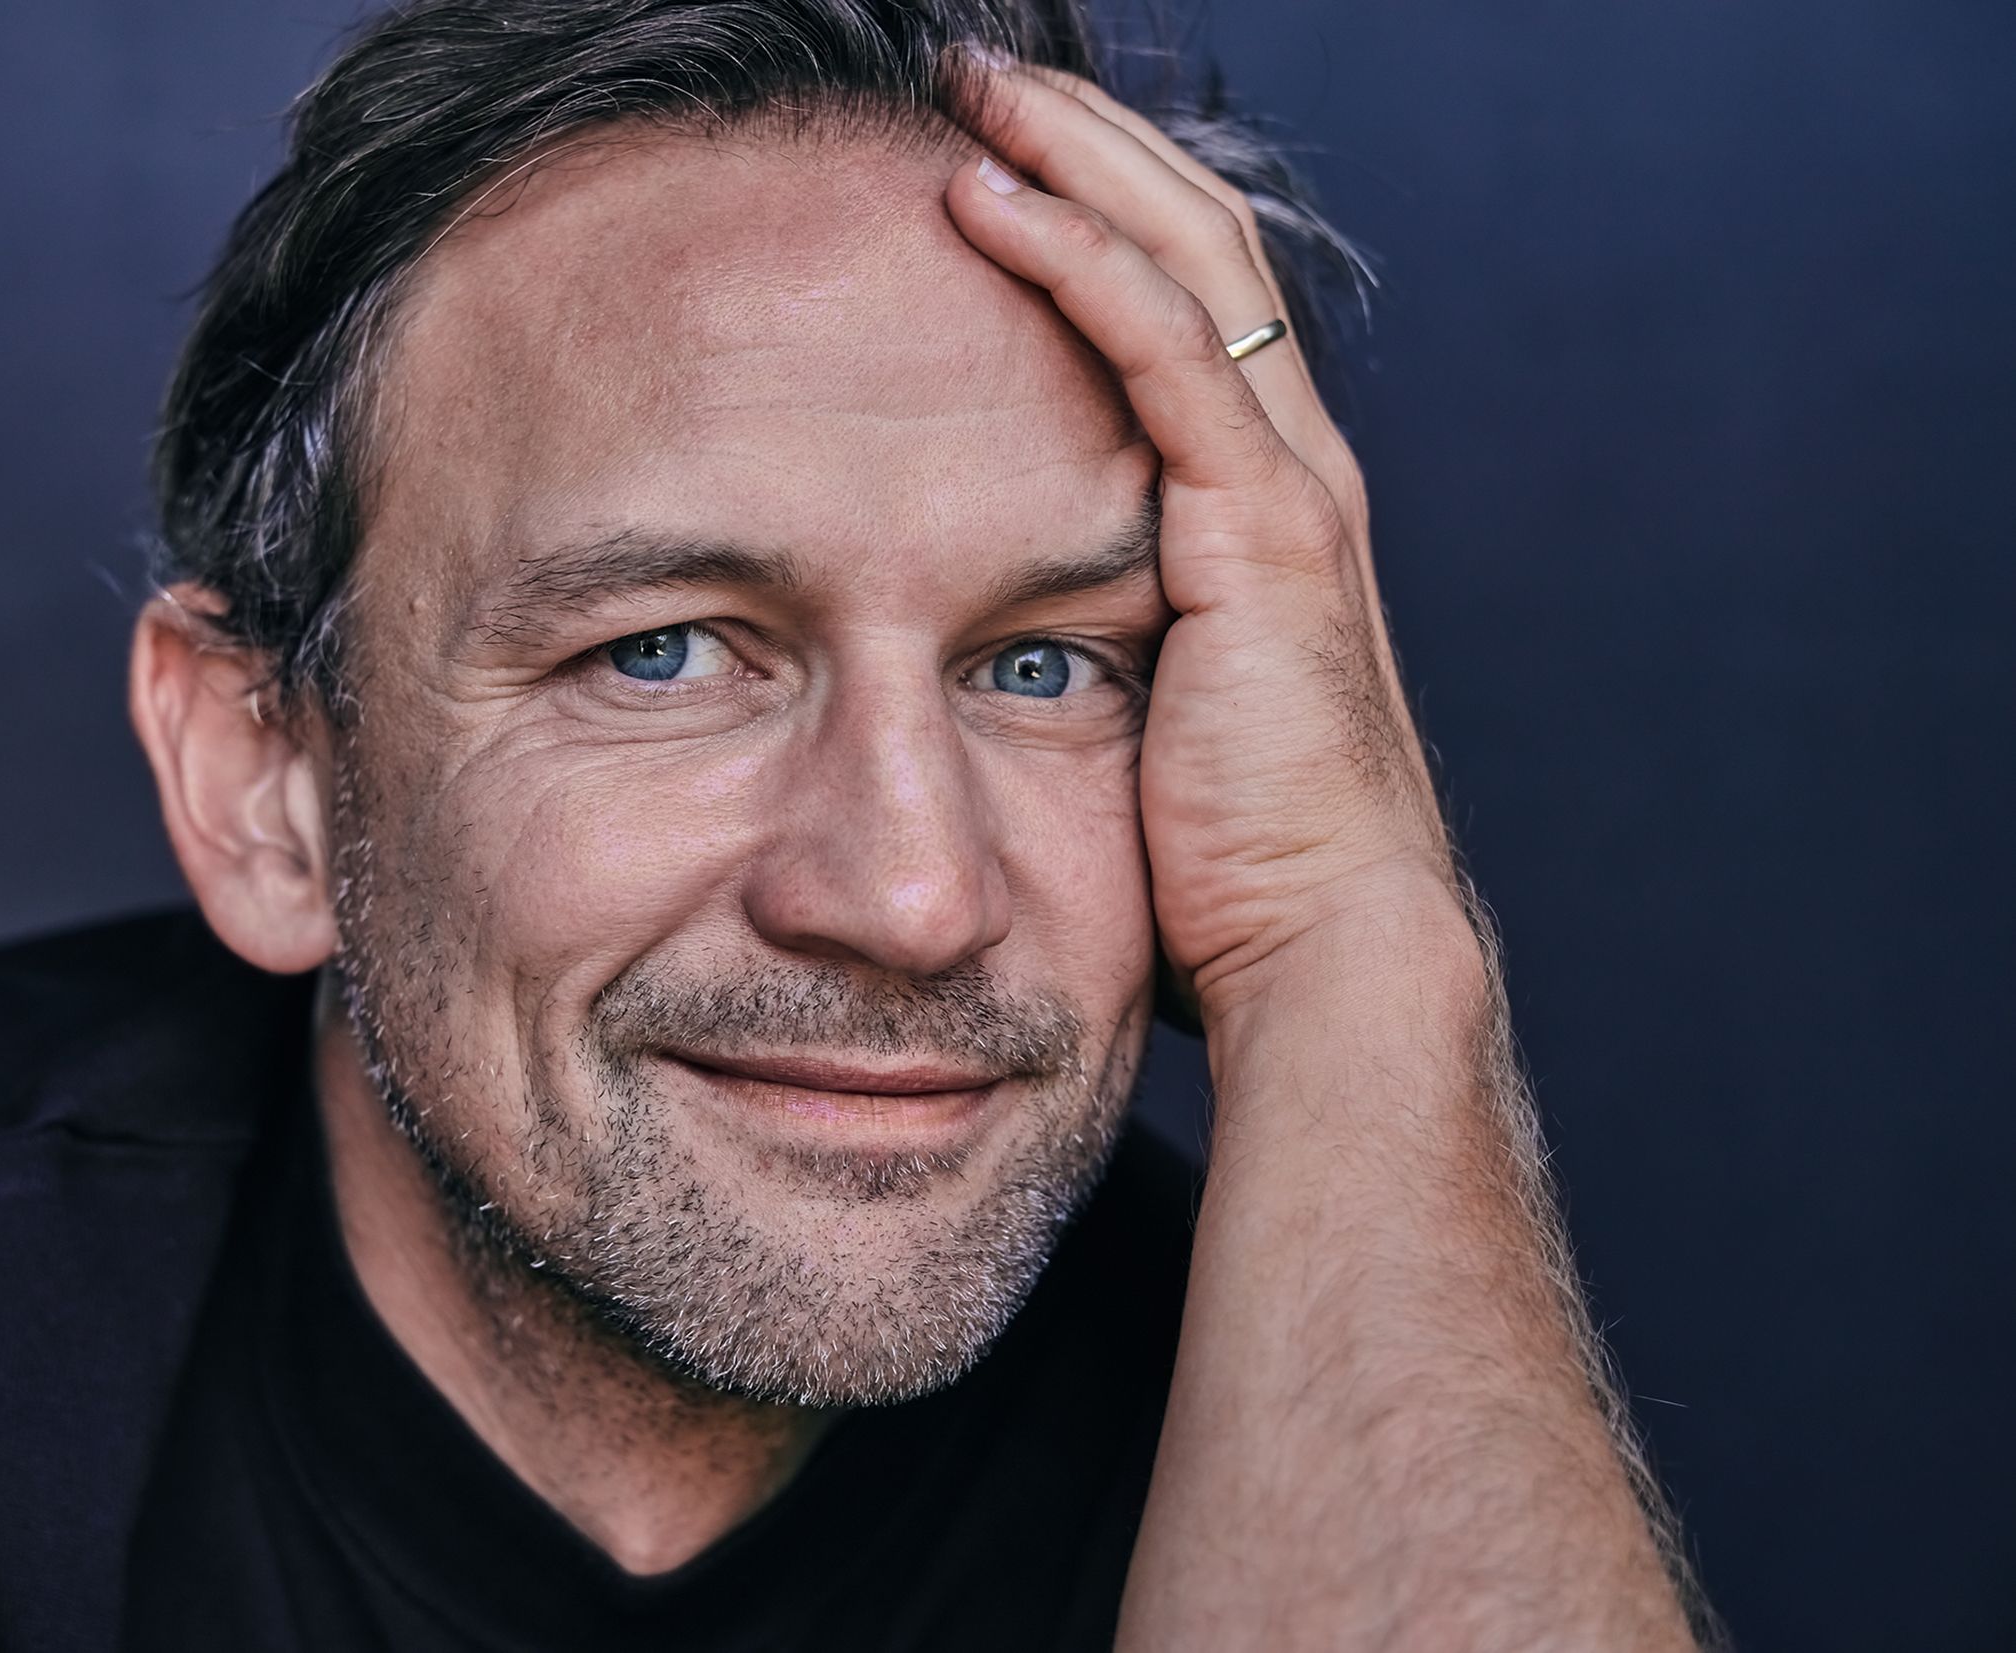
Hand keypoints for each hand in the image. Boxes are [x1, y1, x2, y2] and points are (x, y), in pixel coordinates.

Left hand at [944, 58, 1471, 1030]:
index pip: (1186, 298)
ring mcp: (1285, 489)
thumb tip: (968, 623)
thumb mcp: (1132, 706)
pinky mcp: (1260, 534)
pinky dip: (1079, 263)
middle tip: (977, 71)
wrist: (1315, 944)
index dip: (1100, 204)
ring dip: (1078, 157)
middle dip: (1089, 138)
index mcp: (1256, 499)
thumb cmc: (1219, 858)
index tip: (990, 150)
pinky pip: (1166, 356)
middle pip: (1196, 240)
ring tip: (973, 87)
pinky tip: (987, 200)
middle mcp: (1287, 467)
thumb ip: (1079, 627)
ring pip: (1188, 262)